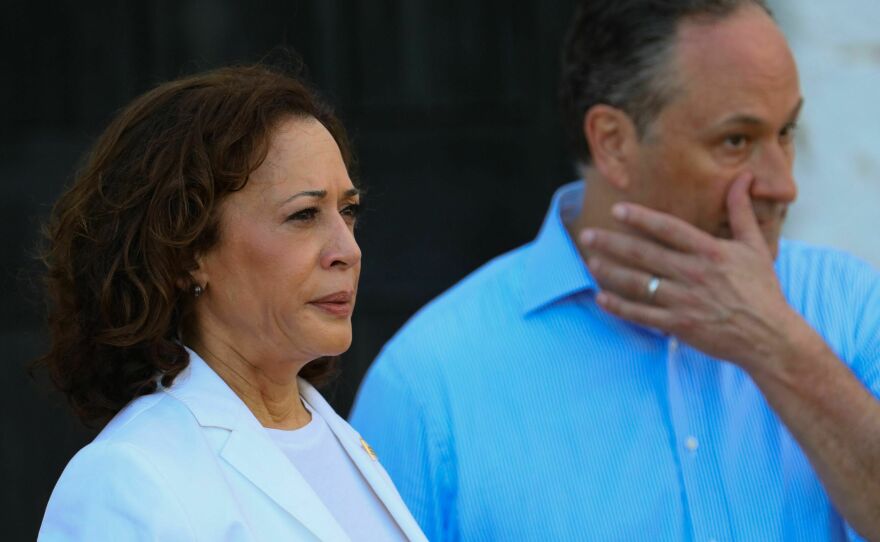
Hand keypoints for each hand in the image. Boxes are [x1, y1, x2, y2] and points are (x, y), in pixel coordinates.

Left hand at [579, 173, 810, 373]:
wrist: (769, 337)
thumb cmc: (762, 290)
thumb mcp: (755, 247)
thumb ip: (741, 211)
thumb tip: (743, 177)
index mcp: (710, 251)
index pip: (668, 229)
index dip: (641, 218)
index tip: (617, 210)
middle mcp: (693, 274)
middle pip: (644, 254)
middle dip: (612, 243)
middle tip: (587, 235)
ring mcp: (684, 300)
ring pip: (639, 283)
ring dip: (611, 272)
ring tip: (590, 261)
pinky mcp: (679, 325)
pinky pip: (642, 314)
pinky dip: (619, 306)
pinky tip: (601, 298)